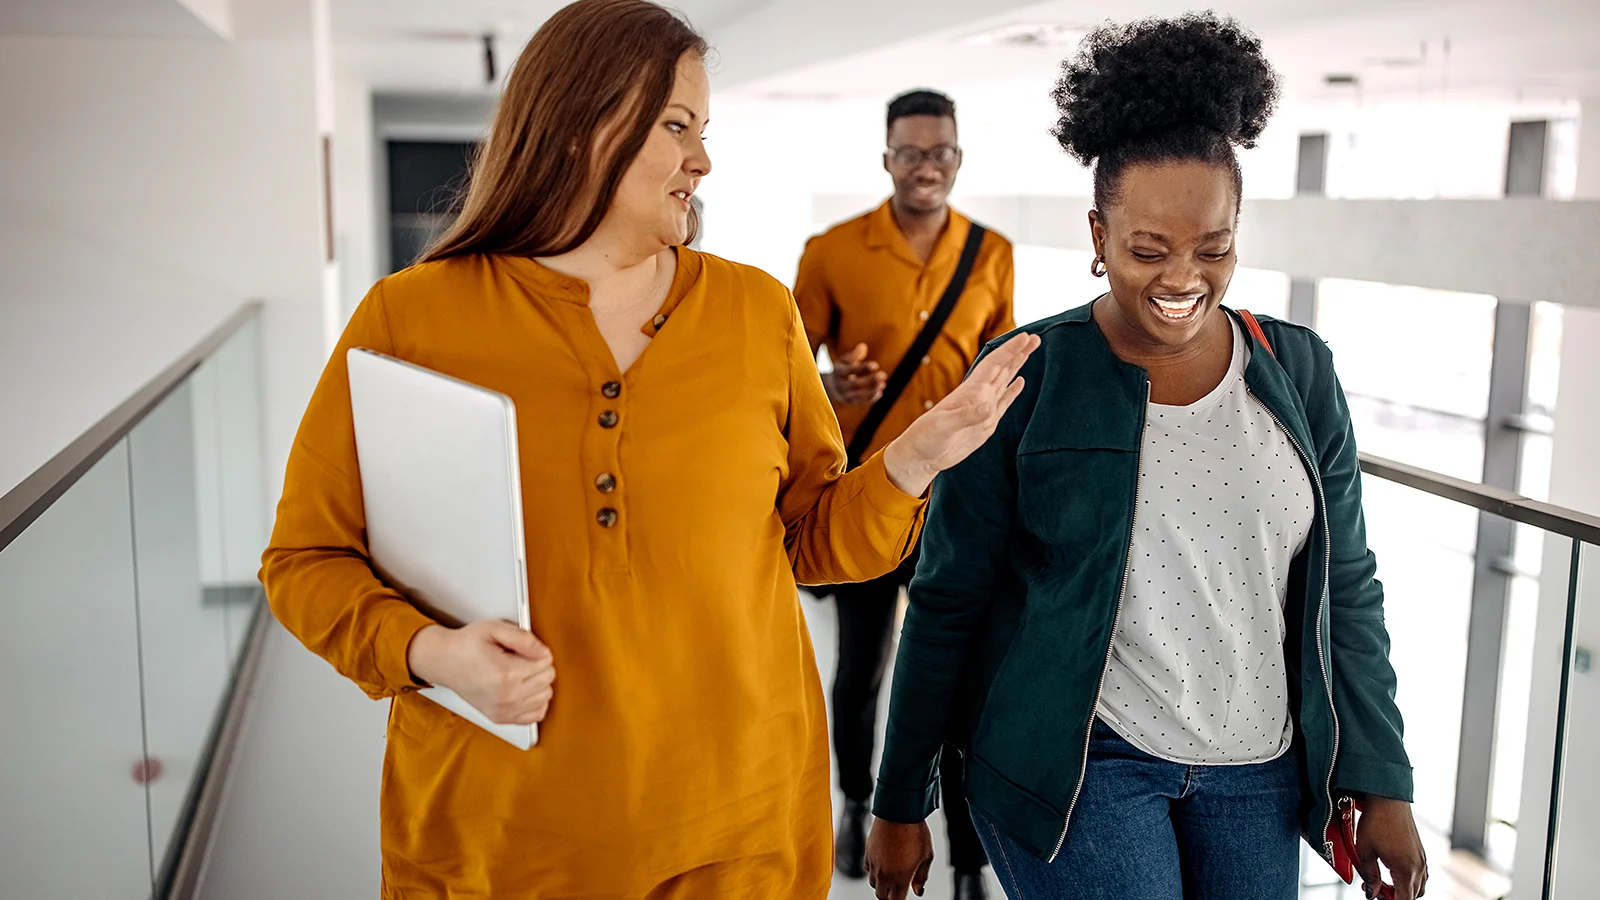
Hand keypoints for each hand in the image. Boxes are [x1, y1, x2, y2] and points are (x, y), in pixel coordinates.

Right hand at [407, 620, 555, 725]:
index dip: (537, 650)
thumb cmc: (467, 644)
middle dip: (538, 665)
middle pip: (547, 679)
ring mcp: (503, 710)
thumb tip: (544, 652)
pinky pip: (536, 714)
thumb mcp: (494, 628)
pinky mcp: (500, 718)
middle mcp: (507, 696)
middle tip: (518, 658)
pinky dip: (535, 702)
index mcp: (506, 674)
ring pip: (545, 696)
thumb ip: (524, 638)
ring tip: (519, 673)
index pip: (546, 661)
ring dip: (538, 683)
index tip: (521, 648)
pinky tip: (524, 690)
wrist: (443, 661)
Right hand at [824, 343, 886, 404]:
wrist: (830, 386)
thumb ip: (854, 355)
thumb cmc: (842, 369)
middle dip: (870, 380)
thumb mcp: (845, 360)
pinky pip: (860, 402)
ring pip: (858, 395)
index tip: (875, 365)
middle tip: (883, 375)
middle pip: (855, 384)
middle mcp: (840, 384)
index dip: (863, 368)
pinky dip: (870, 398)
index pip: (850, 370)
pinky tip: (880, 392)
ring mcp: (844, 394)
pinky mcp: (849, 402)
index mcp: (838, 372)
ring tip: (883, 384)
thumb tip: (863, 346)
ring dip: (871, 390)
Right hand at [864, 818, 933, 898]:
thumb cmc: (914, 831)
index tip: (904, 894)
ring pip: (873, 883)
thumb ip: (922, 877)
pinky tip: (883, 863)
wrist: (899, 811)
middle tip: (898, 888)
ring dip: (881, 883)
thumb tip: (918, 890)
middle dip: (890, 894)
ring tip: (892, 874)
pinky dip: (874, 870)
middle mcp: (884, 873)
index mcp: (900, 878)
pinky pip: (867, 868)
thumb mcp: (927, 857)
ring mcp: (874, 863)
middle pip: (882, 895)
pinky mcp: (868, 852)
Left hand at [883, 332, 1039, 495]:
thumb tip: (989, 407)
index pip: (994, 365)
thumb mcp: (945, 426)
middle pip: (1002, 368)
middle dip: (1018, 352)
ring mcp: (983, 408)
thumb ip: (967, 416)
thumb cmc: (927, 438)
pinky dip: (1013, 390)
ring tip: (1030, 351)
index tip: (1026, 337)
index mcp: (970, 392)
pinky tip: (1020, 382)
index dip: (1010, 350)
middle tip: (1035, 338)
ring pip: (1004, 381)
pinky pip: (1003, 402)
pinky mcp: (986, 423)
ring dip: (1017, 366)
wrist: (922, 456)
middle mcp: (979, 396)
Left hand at [1355, 796, 1427, 899]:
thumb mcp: (1365, 851)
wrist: (1388, 799)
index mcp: (1406, 870)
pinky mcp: (1420, 851)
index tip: (1377, 896)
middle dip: (1394, 897)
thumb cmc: (1376, 821)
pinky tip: (1392, 870)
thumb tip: (1371, 894)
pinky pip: (1420, 874)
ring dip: (1403, 889)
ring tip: (1382, 881)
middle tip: (1375, 889)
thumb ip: (1369, 876)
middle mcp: (1419, 866)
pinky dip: (1409, 879)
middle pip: (1412, 896)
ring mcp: (1422, 858)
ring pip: (1418, 886)